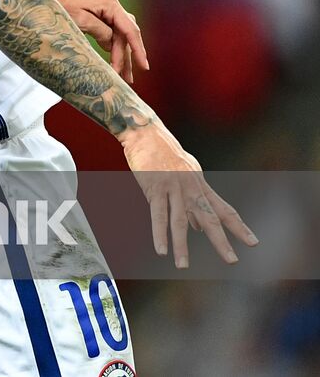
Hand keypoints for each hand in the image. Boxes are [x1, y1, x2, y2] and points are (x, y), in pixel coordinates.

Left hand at [52, 0, 147, 81]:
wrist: (38, 0)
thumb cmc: (56, 8)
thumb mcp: (79, 21)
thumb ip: (101, 32)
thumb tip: (113, 44)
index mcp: (108, 1)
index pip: (129, 28)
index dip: (138, 49)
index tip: (144, 67)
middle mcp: (111, 0)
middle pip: (125, 32)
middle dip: (126, 56)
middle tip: (126, 78)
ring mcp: (106, 4)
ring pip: (120, 33)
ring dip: (121, 53)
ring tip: (123, 75)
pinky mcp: (100, 10)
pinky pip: (111, 30)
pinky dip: (112, 45)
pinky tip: (115, 60)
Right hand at [121, 123, 257, 267]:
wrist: (147, 133)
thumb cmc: (165, 153)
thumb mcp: (186, 174)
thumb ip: (193, 200)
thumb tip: (196, 227)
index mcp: (201, 186)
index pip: (224, 210)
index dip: (239, 227)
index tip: (253, 243)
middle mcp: (192, 189)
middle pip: (209, 218)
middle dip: (220, 241)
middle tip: (232, 261)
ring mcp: (173, 189)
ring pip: (179, 222)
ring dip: (181, 246)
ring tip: (182, 266)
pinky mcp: (154, 189)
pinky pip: (158, 215)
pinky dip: (159, 233)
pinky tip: (161, 249)